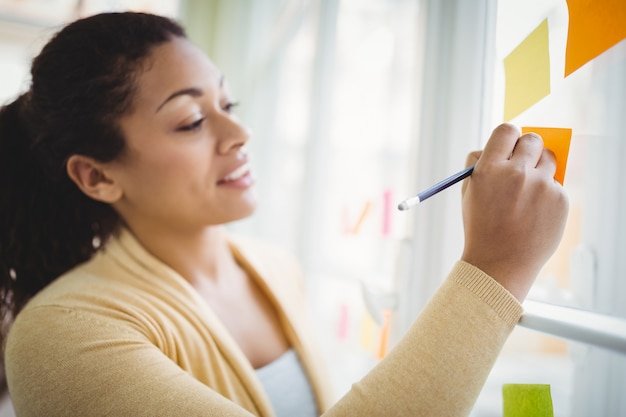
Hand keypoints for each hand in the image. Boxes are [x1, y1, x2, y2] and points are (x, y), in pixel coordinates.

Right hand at [460, 123, 568, 300]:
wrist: (499, 263)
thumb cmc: (482, 226)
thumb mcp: (469, 191)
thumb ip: (481, 163)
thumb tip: (503, 144)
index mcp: (489, 168)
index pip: (507, 130)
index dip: (509, 137)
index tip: (511, 145)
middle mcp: (517, 173)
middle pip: (532, 140)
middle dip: (528, 148)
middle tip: (524, 162)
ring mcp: (541, 186)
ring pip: (549, 159)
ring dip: (540, 169)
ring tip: (527, 193)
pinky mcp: (560, 199)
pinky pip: (557, 184)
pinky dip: (548, 194)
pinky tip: (535, 212)